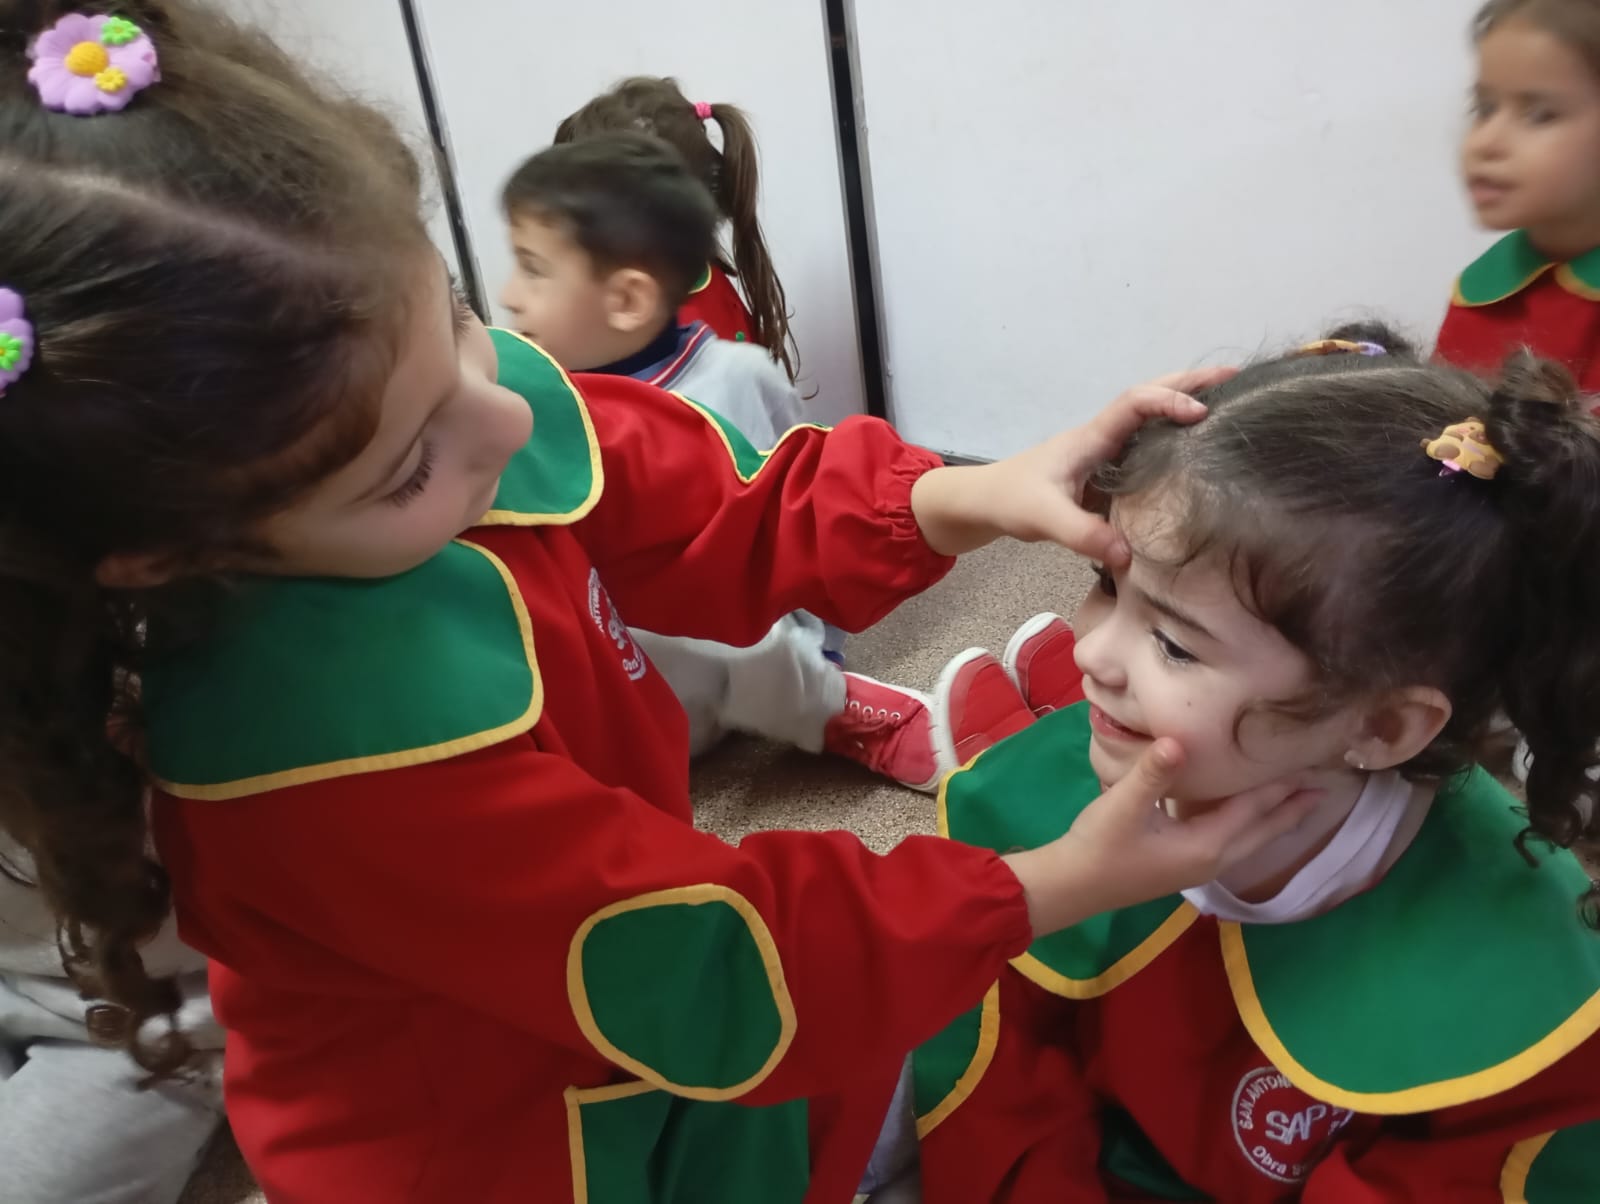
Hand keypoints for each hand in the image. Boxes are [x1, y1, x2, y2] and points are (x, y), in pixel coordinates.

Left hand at [910, 368, 1234, 562]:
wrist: (985, 503)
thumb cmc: (1010, 501)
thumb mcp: (1044, 519)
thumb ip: (1082, 534)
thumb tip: (1127, 554)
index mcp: (1090, 437)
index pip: (1135, 404)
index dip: (1168, 401)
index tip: (1200, 413)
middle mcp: (1102, 437)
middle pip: (1150, 396)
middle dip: (1190, 383)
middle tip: (1237, 378)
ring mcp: (1105, 452)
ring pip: (1150, 418)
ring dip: (1185, 403)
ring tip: (1230, 401)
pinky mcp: (1106, 471)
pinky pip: (1146, 444)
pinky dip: (1173, 436)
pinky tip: (1198, 447)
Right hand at [1002, 738, 1317, 937]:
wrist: (1072, 887)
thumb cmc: (1098, 846)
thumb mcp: (1122, 805)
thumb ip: (1152, 773)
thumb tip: (1177, 741)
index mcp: (1205, 845)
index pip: (1253, 809)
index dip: (1281, 787)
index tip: (1312, 766)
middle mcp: (1211, 859)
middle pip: (1262, 830)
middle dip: (1292, 808)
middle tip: (1325, 786)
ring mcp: (1199, 866)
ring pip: (1250, 839)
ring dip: (1274, 819)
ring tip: (1297, 800)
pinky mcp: (1185, 865)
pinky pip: (1233, 842)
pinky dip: (1250, 825)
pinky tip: (1246, 815)